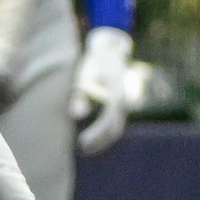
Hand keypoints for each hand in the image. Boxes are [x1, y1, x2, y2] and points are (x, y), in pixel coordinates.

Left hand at [70, 26, 133, 154]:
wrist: (110, 51)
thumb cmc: (95, 62)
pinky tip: (92, 138)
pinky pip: (115, 123)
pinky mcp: (120, 105)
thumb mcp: (85, 74)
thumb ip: (80, 94)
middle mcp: (123, 101)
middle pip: (115, 129)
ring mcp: (124, 104)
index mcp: (116, 94)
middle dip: (100, 142)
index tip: (82, 142)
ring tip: (85, 148)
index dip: (96, 134)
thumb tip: (76, 115)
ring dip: (103, 140)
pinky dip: (105, 133)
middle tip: (81, 148)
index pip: (108, 120)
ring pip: (117, 128)